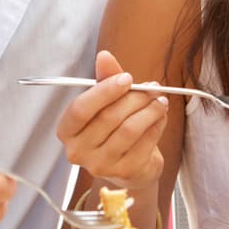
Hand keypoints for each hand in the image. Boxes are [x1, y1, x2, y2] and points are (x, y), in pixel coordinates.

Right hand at [56, 50, 167, 189]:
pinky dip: (156, 125)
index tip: (127, 78)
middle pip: (108, 117)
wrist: (131, 165)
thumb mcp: (107, 102)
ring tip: (160, 100)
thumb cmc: (113, 128)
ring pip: (129, 129)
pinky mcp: (124, 172)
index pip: (80, 109)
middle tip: (152, 88)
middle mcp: (78, 151)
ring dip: (150, 110)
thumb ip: (105, 79)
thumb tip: (104, 56)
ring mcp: (100, 165)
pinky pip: (145, 143)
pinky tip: (160, 117)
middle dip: (135, 98)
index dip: (105, 91)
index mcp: (67, 130)